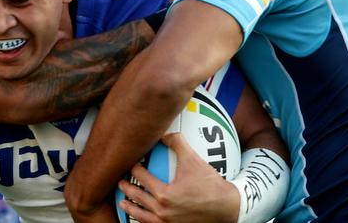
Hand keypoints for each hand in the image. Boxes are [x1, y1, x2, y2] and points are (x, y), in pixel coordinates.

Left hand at [117, 133, 239, 222]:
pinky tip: (140, 217)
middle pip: (138, 197)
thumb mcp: (193, 160)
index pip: (142, 178)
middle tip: (120, 182)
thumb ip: (178, 143)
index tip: (131, 164)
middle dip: (127, 188)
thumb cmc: (210, 185)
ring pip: (141, 216)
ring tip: (123, 202)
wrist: (227, 208)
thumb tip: (166, 133)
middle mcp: (162, 212)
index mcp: (164, 195)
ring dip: (131, 208)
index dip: (135, 169)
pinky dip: (143, 220)